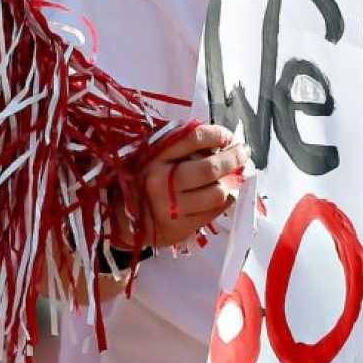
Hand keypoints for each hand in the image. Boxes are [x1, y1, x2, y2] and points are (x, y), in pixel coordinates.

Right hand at [128, 123, 246, 251]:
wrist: (119, 220)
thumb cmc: (142, 182)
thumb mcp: (153, 156)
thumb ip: (181, 147)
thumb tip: (222, 141)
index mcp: (154, 158)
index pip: (194, 138)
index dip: (218, 134)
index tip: (228, 136)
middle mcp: (160, 182)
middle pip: (210, 168)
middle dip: (233, 158)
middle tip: (243, 153)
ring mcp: (170, 208)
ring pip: (217, 192)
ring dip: (230, 183)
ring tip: (230, 178)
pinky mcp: (179, 228)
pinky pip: (215, 211)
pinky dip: (225, 200)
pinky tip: (222, 195)